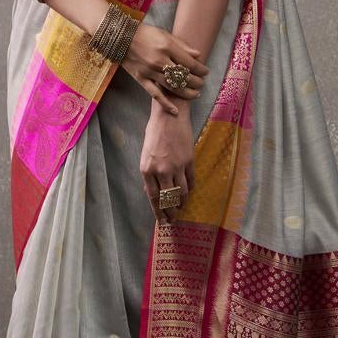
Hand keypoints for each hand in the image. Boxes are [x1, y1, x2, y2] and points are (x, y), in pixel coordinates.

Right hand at [121, 23, 207, 115]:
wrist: (121, 37)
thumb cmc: (145, 33)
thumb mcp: (165, 34)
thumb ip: (182, 45)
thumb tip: (198, 55)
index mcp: (167, 47)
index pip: (189, 63)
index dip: (201, 69)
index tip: (206, 72)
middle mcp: (159, 60)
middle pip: (183, 76)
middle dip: (196, 82)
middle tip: (201, 83)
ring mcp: (150, 71)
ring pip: (172, 87)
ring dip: (187, 93)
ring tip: (195, 94)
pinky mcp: (141, 79)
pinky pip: (155, 94)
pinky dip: (165, 104)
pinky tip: (174, 111)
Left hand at [140, 99, 196, 218]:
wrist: (169, 116)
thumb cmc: (154, 133)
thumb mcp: (145, 155)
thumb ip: (150, 175)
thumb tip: (153, 194)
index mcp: (147, 170)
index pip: (154, 198)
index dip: (158, 212)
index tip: (162, 221)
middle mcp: (161, 171)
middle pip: (168, 199)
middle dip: (171, 212)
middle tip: (173, 220)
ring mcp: (177, 166)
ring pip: (182, 193)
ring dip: (182, 203)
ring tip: (181, 208)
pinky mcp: (189, 161)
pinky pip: (191, 181)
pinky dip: (190, 189)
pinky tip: (188, 193)